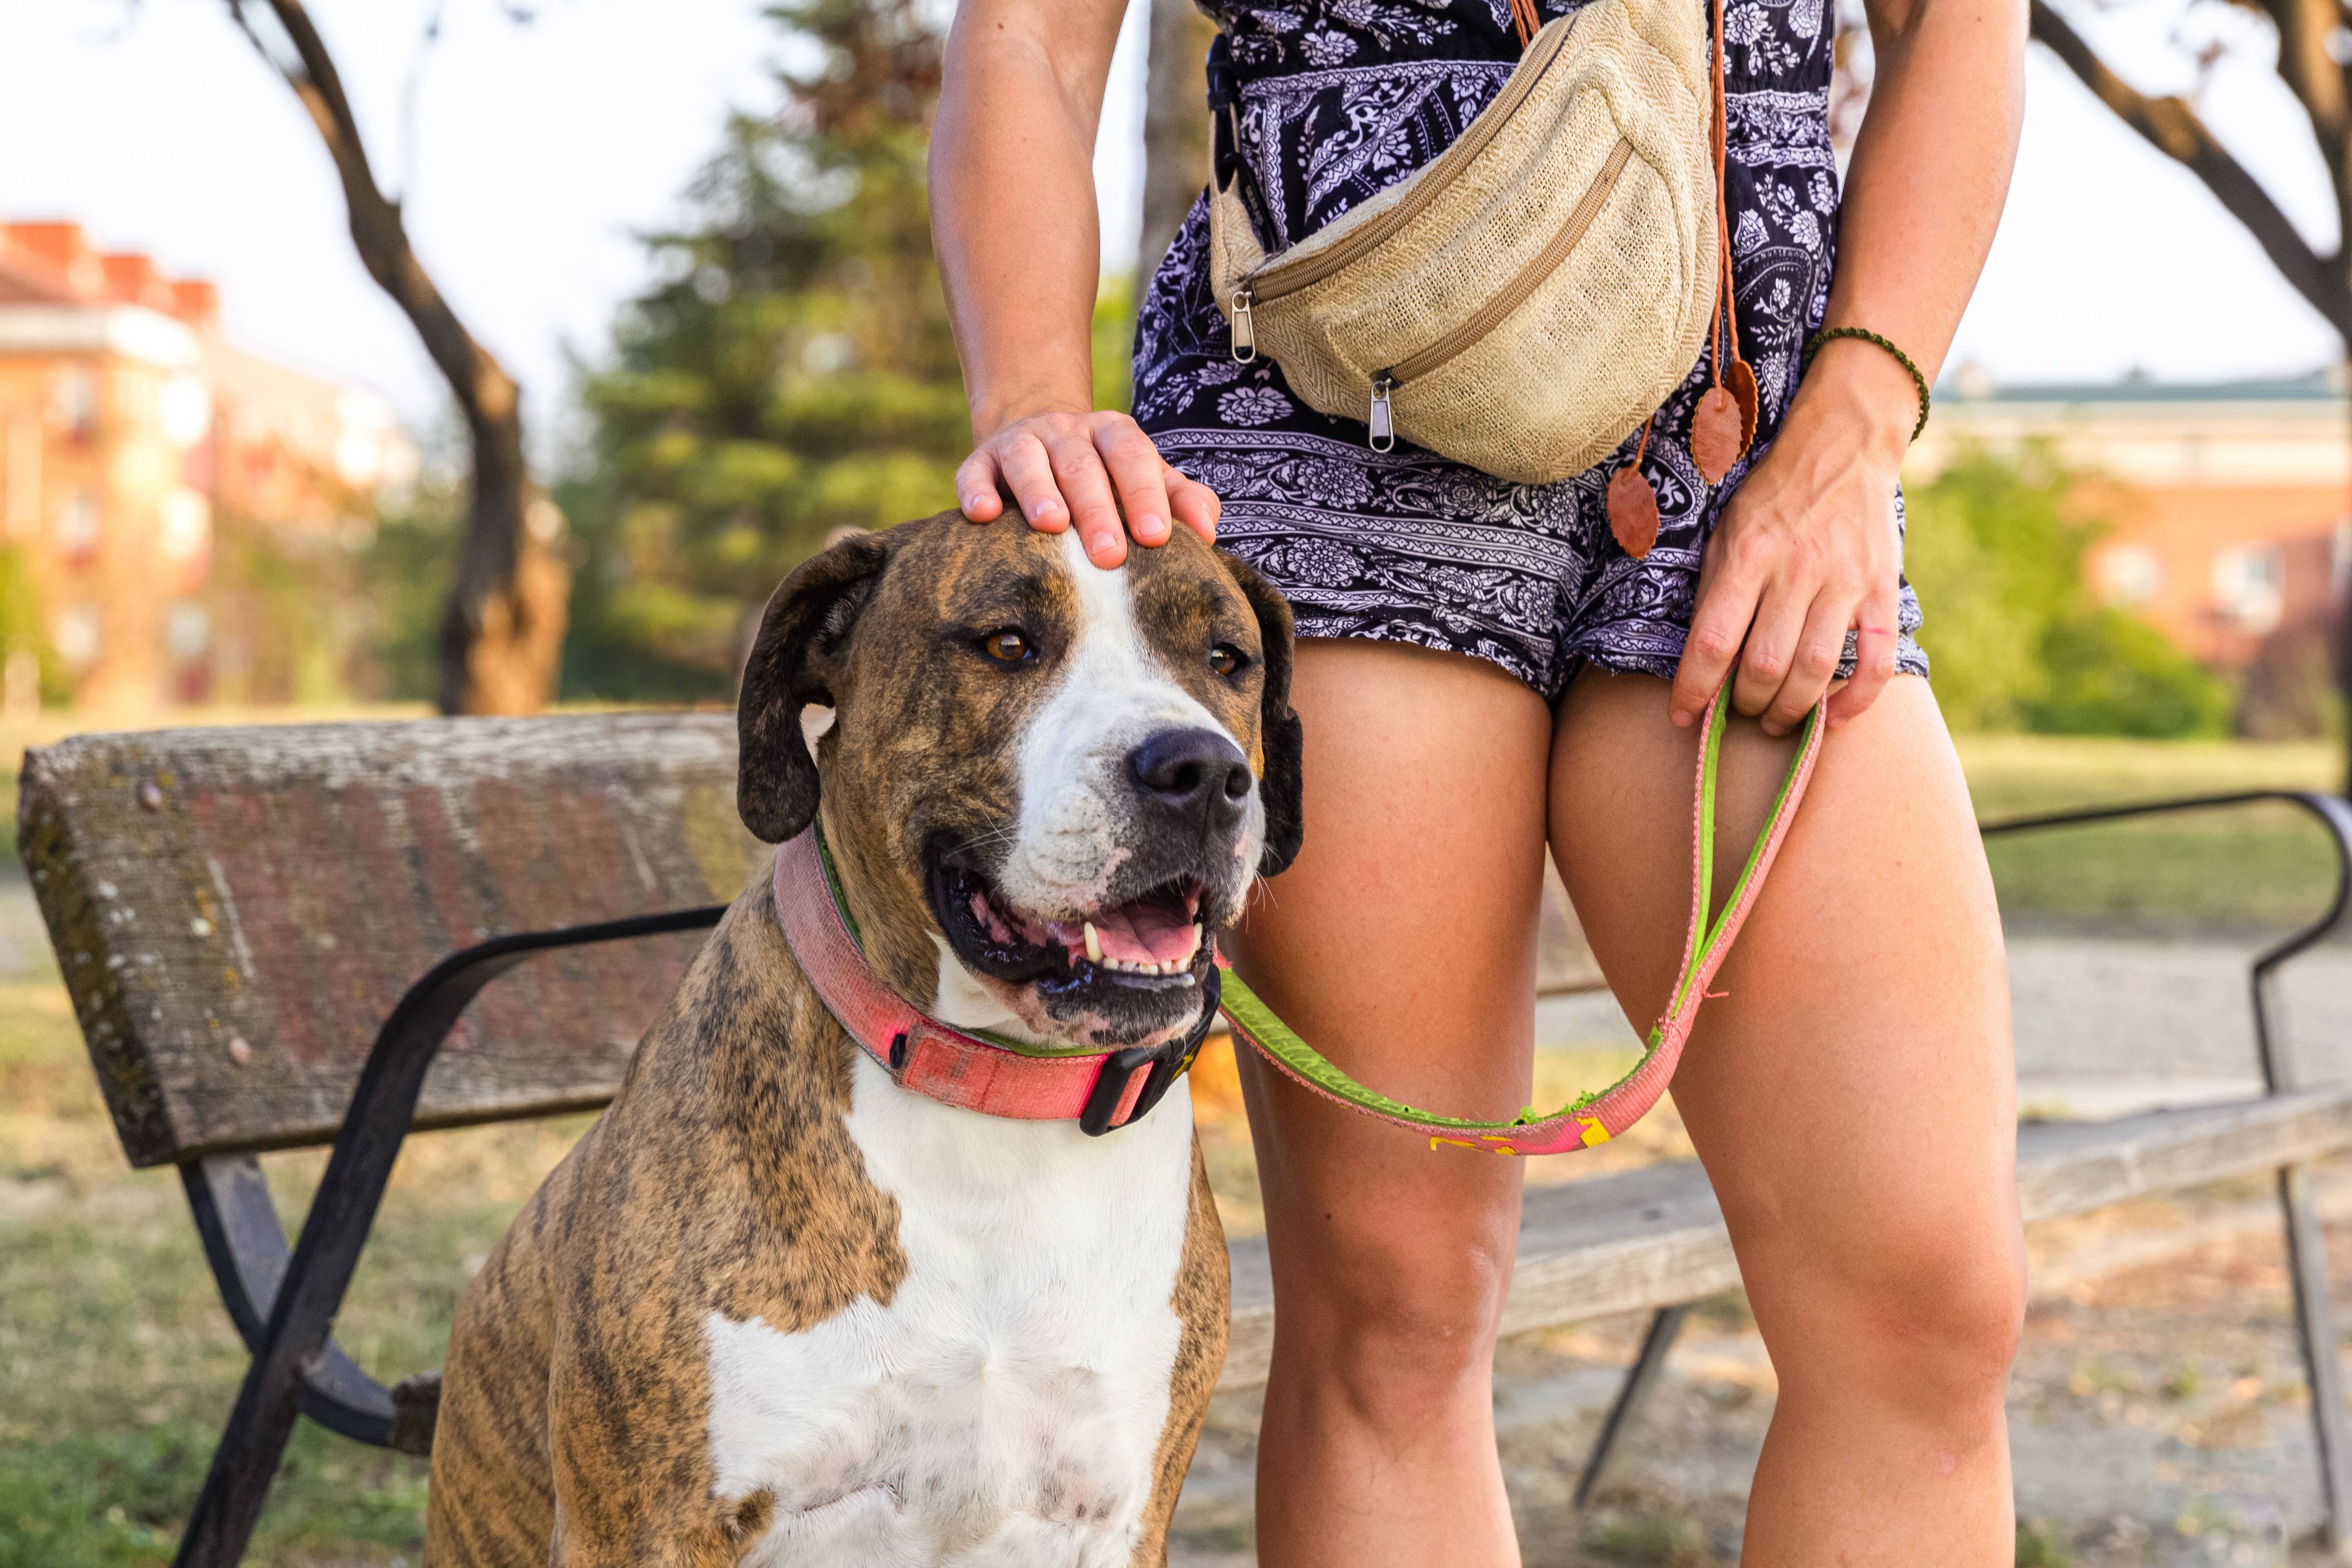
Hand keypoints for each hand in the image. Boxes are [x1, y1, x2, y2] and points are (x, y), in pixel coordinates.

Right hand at [958, 408, 1221, 567]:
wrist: (1039, 435)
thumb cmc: (1105, 475)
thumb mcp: (1146, 477)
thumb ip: (1181, 499)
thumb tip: (1209, 532)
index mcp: (1113, 434)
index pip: (1132, 456)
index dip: (1145, 494)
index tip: (1156, 537)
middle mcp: (1066, 432)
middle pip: (1082, 465)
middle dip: (1097, 509)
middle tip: (1110, 555)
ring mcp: (1022, 442)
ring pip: (1029, 461)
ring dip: (1039, 492)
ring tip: (1050, 526)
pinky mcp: (982, 460)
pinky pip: (975, 472)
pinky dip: (977, 491)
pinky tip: (985, 516)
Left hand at [1668, 345, 1914, 736]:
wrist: (1843, 445)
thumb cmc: (1770, 496)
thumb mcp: (1724, 530)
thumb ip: (1714, 591)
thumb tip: (1699, 660)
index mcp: (1747, 555)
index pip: (1712, 641)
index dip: (1694, 689)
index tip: (1683, 717)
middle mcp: (1796, 569)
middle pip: (1764, 665)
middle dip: (1744, 704)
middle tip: (1738, 712)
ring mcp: (1844, 580)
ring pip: (1815, 670)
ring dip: (1790, 710)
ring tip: (1775, 720)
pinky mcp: (1881, 588)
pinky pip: (1876, 659)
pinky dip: (1856, 700)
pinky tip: (1833, 718)